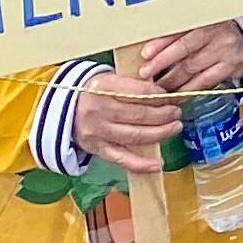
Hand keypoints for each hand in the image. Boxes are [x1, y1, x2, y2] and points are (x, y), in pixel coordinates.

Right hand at [70, 66, 184, 176]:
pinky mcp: (96, 149)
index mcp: (104, 87)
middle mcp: (99, 110)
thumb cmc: (96, 91)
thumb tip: (165, 93)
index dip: (159, 96)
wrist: (65, 108)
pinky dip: (140, 164)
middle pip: (139, 115)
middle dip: (164, 115)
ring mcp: (97, 132)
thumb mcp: (111, 78)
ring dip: (159, 134)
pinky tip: (157, 164)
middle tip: (177, 113)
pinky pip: (121, 159)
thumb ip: (134, 84)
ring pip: (134, 136)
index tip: (172, 97)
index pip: (139, 92)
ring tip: (174, 128)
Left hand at [135, 22, 242, 93]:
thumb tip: (146, 52)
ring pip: (193, 67)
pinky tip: (177, 94)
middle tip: (145, 74)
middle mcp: (216, 31)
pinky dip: (188, 89)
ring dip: (171, 80)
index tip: (145, 54)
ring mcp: (225, 49)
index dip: (161, 42)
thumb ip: (176, 37)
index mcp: (204, 19)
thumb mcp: (197, 30)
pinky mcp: (232, 66)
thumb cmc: (211, 37)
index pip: (180, 29)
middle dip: (162, 62)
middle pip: (185, 48)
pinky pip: (205, 81)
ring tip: (156, 88)